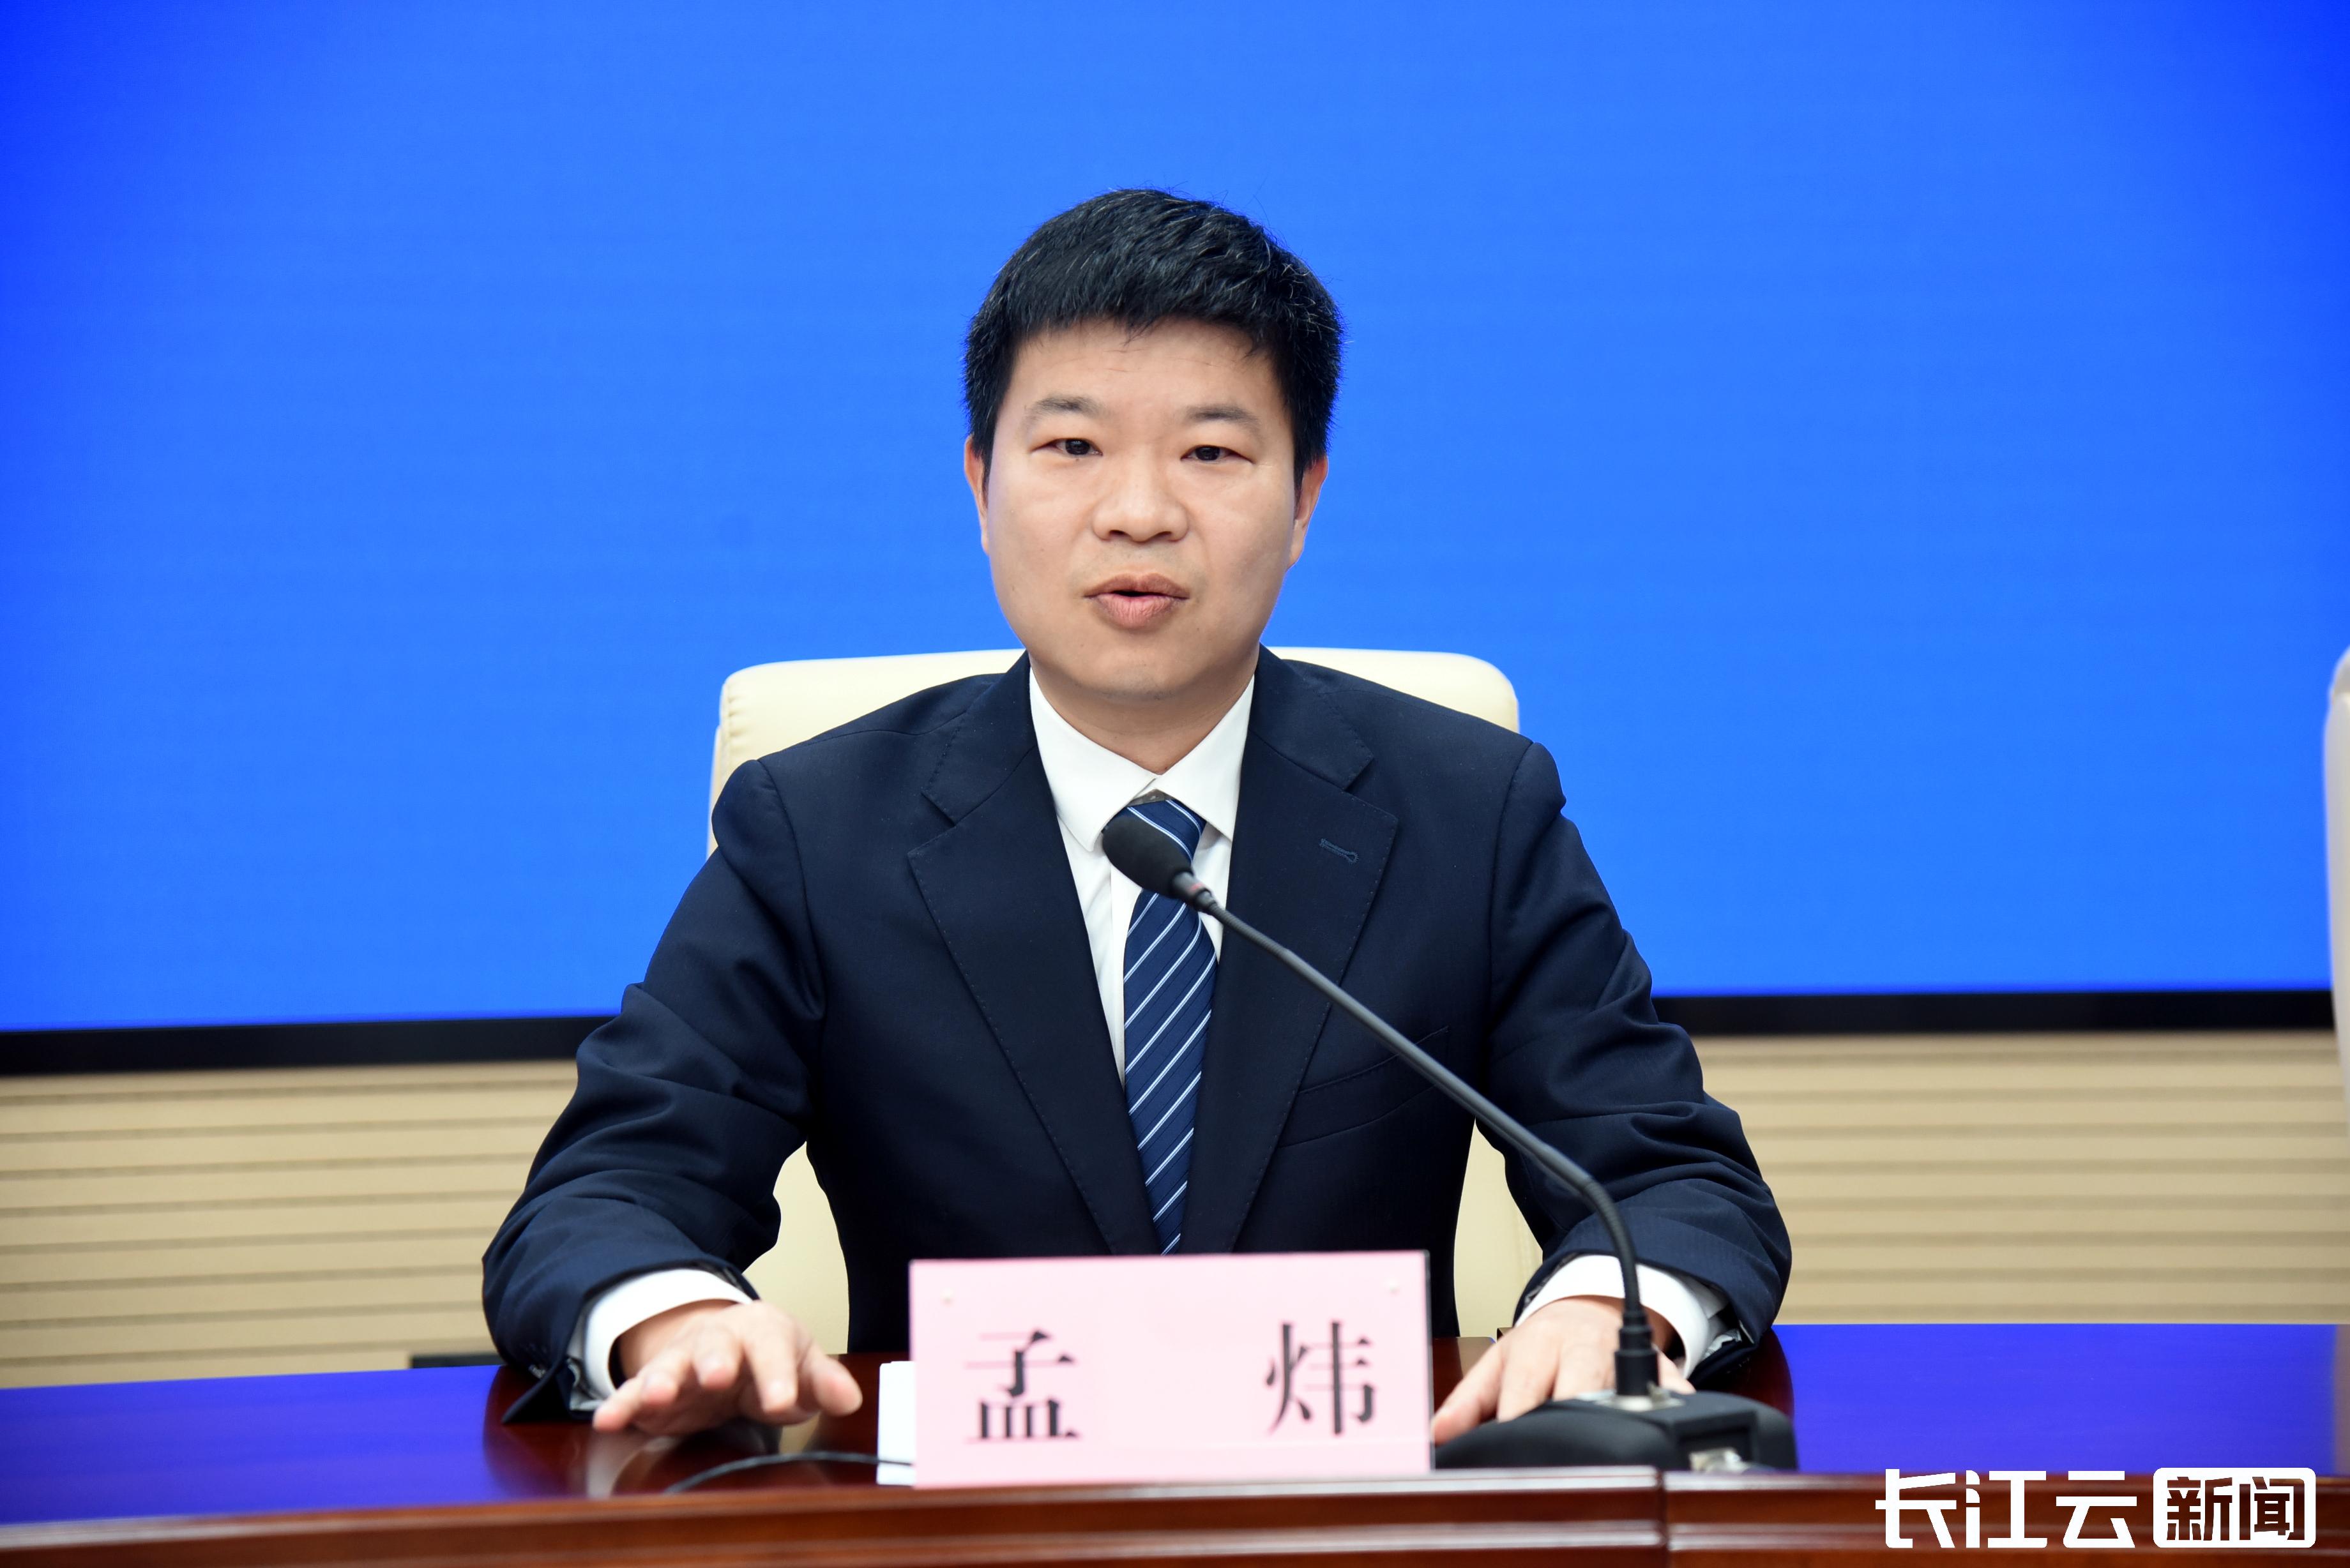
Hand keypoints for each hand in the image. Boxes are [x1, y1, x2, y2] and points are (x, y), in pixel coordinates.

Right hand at [591, 1299, 863, 1435]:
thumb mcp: (801, 1364)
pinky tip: (608, 1420)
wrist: (723, 1346)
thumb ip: (823, 1382)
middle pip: (716, 1346)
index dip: (779, 1374)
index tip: (784, 1400)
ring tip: (653, 1397)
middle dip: (716, 1362)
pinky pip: (634, 1394)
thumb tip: (851, 1398)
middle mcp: (718, 1340)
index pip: (773, 1348)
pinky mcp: (653, 1388)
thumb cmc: (771, 1357)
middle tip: (717, 1377)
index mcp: (763, 1331)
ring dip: (661, 1381)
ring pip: (669, 1367)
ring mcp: (682, 1362)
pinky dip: (621, 1406)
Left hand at [1431, 1295, 1692, 1442]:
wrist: (1584, 1311)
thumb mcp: (1498, 1363)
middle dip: (1573, 1412)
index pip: (1526, 1383)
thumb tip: (1438, 1435)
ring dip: (1625, 1413)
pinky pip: (1674, 1385)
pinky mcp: (1660, 1366)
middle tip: (1566, 1453)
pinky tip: (1673, 1423)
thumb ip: (1468, 1401)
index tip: (1512, 1440)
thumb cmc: (1538, 1346)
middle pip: (1581, 1382)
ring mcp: (1624, 1357)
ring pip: (1629, 1385)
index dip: (1519, 1414)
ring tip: (1617, 1448)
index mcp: (1539, 1345)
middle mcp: (1584, 1348)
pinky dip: (1675, 1402)